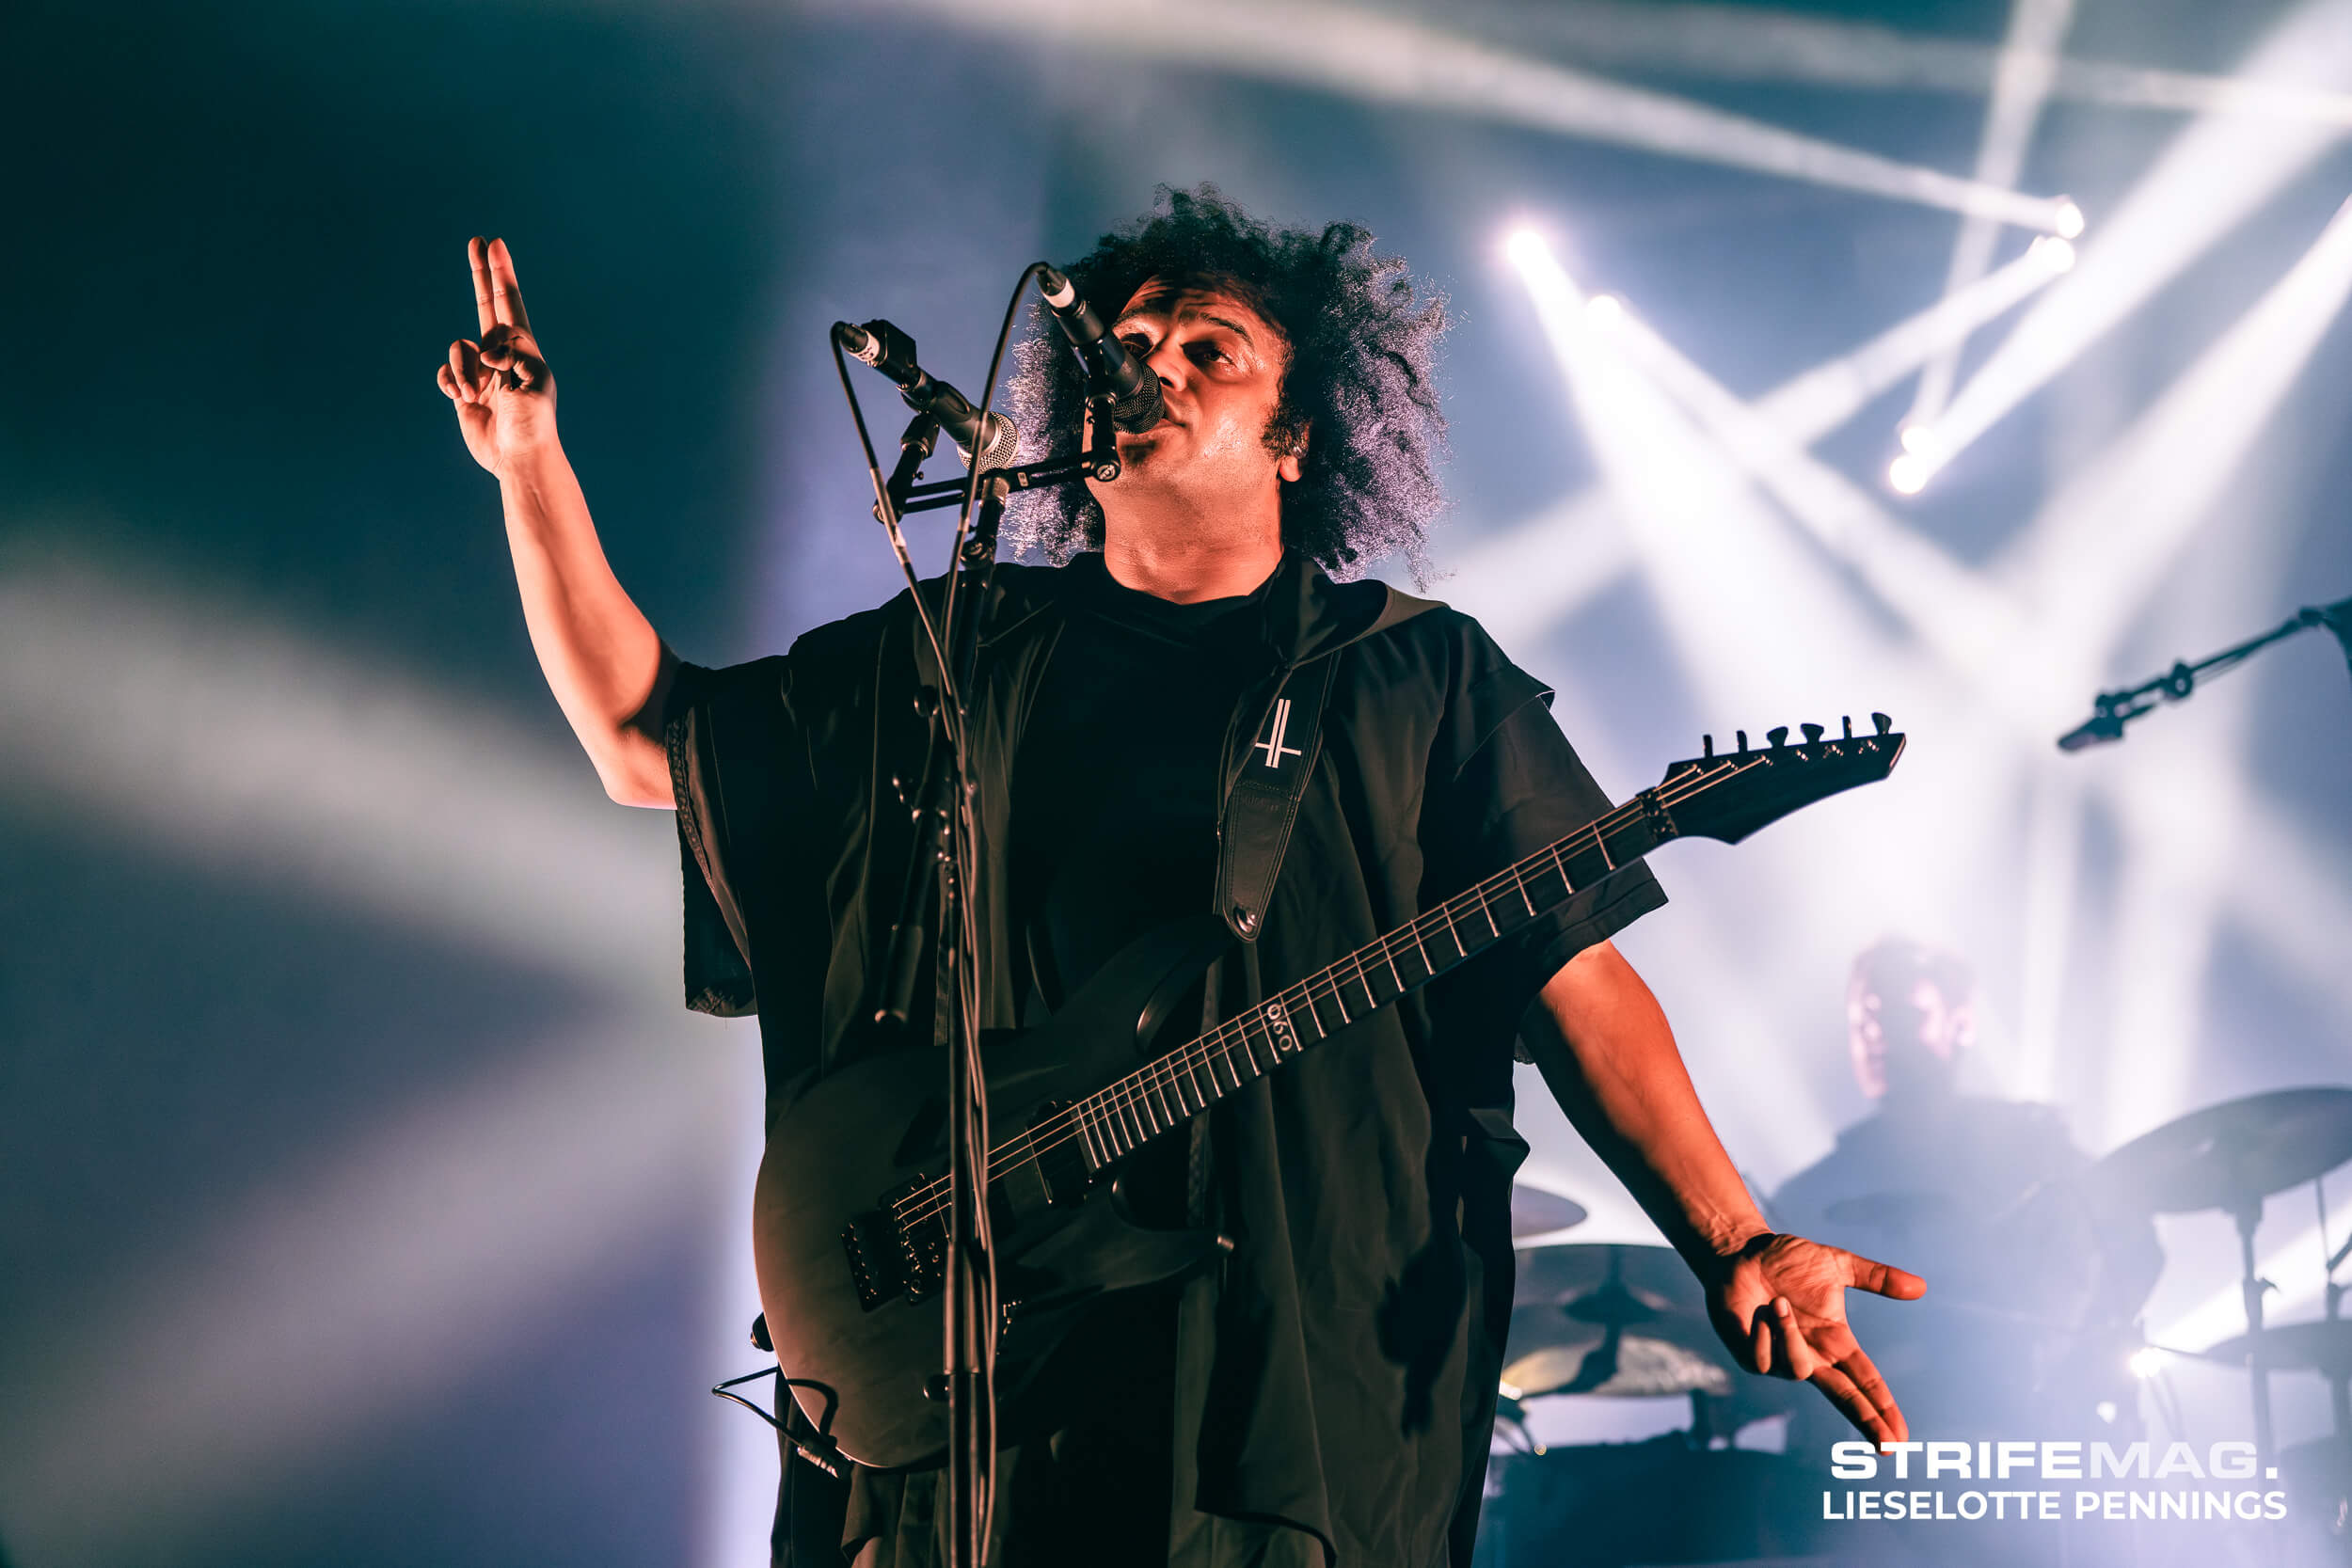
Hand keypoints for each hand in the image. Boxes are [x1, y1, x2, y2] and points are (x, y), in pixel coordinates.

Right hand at [437, 236, 556, 472]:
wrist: (519, 457)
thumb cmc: (533, 421)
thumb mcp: (534, 380)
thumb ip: (513, 352)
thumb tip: (486, 349)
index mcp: (522, 348)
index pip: (509, 302)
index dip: (501, 273)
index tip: (494, 243)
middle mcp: (501, 354)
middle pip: (485, 305)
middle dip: (481, 273)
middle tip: (476, 240)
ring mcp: (481, 371)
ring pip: (458, 349)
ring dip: (463, 370)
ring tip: (476, 394)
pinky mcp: (463, 391)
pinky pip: (446, 372)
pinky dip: (451, 382)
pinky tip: (464, 399)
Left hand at [1704, 1231, 1923, 1442]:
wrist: (1741, 1253)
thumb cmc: (1787, 1260)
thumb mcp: (1838, 1264)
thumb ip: (1877, 1277)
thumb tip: (1922, 1287)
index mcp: (1836, 1342)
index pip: (1867, 1381)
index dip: (1884, 1408)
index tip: (1902, 1436)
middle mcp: (1812, 1358)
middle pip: (1846, 1400)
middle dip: (1867, 1421)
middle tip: (1887, 1446)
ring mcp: (1782, 1363)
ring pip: (1798, 1370)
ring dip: (1790, 1332)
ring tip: (1777, 1302)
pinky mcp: (1752, 1360)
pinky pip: (1764, 1360)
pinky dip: (1764, 1334)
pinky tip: (1757, 1315)